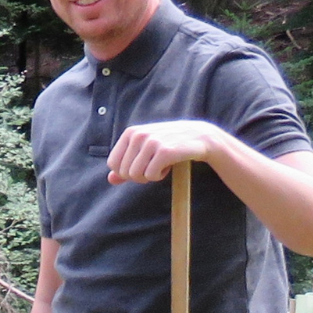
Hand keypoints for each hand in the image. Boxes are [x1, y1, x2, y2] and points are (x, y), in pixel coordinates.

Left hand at [107, 119, 230, 184]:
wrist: (201, 138)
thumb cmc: (170, 145)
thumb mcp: (146, 152)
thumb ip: (126, 165)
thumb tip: (111, 179)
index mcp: (130, 133)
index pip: (113, 164)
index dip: (126, 172)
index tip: (141, 165)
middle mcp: (139, 135)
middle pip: (124, 172)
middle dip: (139, 175)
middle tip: (154, 165)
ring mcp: (152, 142)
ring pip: (136, 175)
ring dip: (150, 176)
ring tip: (162, 164)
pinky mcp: (165, 151)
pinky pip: (151, 176)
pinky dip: (159, 176)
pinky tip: (170, 165)